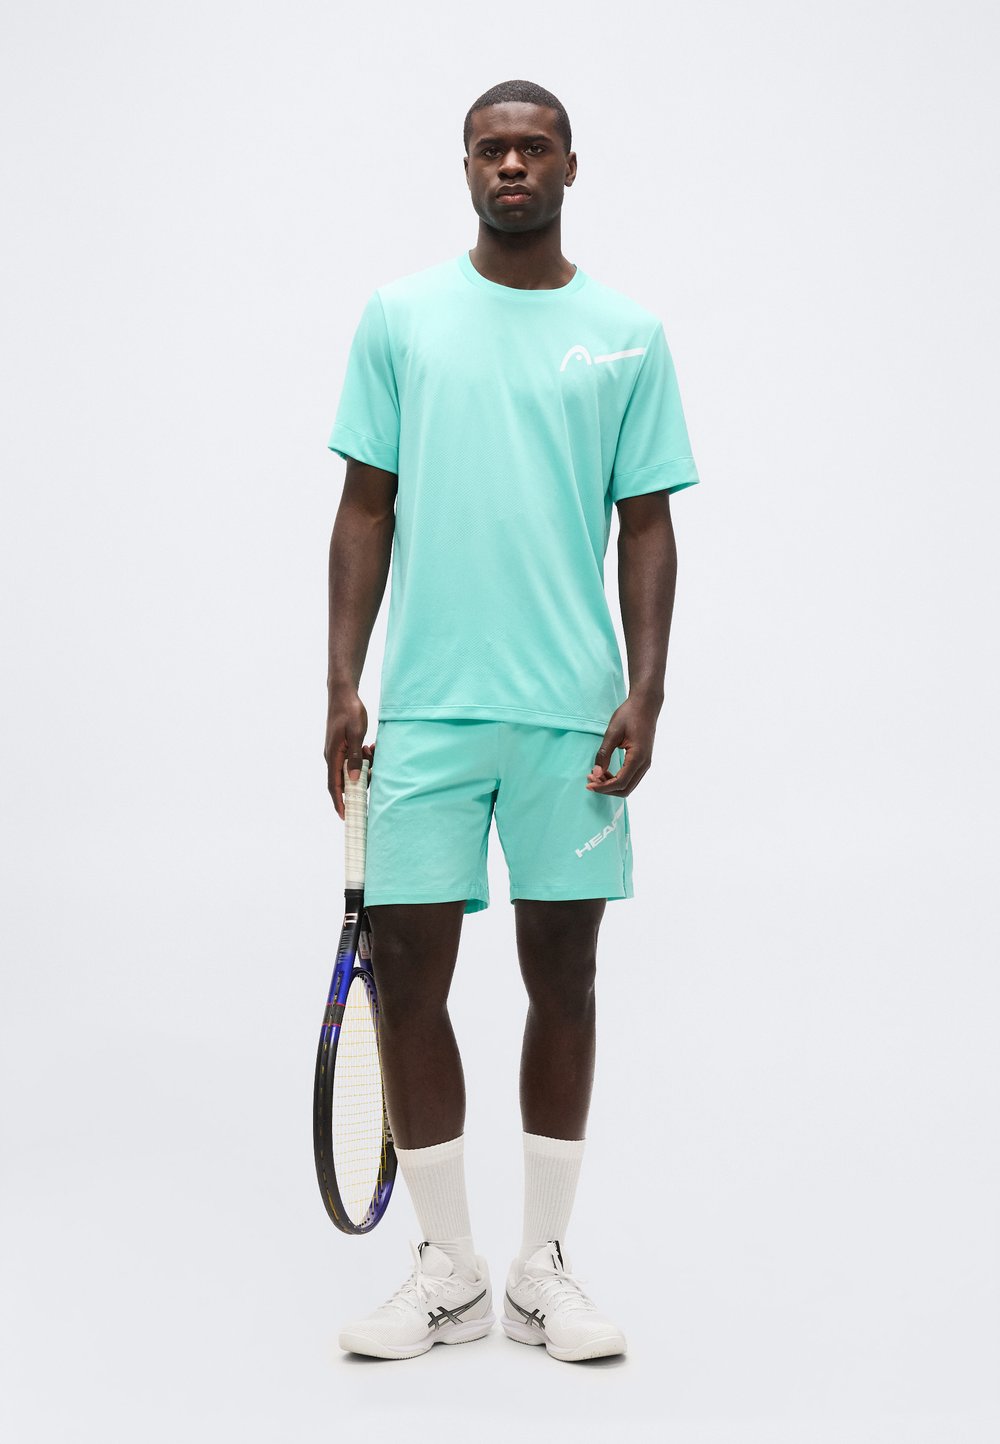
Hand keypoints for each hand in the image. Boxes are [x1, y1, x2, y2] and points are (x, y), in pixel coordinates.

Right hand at [324, 687, 375, 819]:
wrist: (342, 693)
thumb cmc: (349, 711)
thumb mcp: (356, 733)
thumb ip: (355, 757)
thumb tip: (354, 779)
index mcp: (333, 755)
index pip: (334, 786)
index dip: (339, 803)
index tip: (345, 817)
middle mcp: (331, 756)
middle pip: (344, 781)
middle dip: (360, 781)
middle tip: (374, 771)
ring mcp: (335, 752)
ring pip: (350, 770)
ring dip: (364, 767)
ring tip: (372, 751)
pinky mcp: (341, 747)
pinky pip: (352, 760)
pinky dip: (362, 759)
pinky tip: (370, 748)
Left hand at [586, 695, 658, 795]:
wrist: (646, 705)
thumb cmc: (629, 715)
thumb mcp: (612, 733)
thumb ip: (604, 754)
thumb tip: (595, 774)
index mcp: (637, 757)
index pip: (620, 783)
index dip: (603, 787)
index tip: (588, 784)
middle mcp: (645, 764)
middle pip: (625, 789)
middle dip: (606, 789)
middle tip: (590, 780)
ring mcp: (646, 763)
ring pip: (629, 785)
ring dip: (611, 785)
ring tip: (595, 775)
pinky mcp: (644, 760)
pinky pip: (631, 778)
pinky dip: (617, 779)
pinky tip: (605, 772)